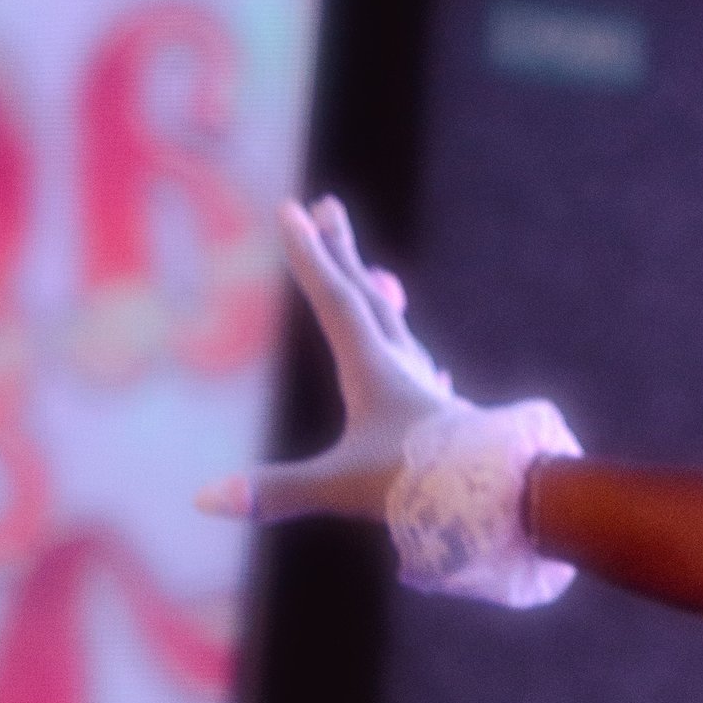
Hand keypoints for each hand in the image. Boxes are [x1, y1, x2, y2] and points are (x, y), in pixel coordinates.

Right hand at [196, 195, 454, 525]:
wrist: (497, 496)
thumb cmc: (418, 484)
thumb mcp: (341, 485)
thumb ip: (277, 490)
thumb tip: (205, 497)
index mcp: (371, 368)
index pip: (334, 300)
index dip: (309, 255)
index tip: (291, 209)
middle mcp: (398, 365)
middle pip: (364, 296)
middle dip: (341, 252)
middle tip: (328, 205)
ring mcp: (422, 386)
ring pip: (393, 326)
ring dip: (372, 294)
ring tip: (370, 274)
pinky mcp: (440, 413)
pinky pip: (417, 365)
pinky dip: (406, 350)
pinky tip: (423, 365)